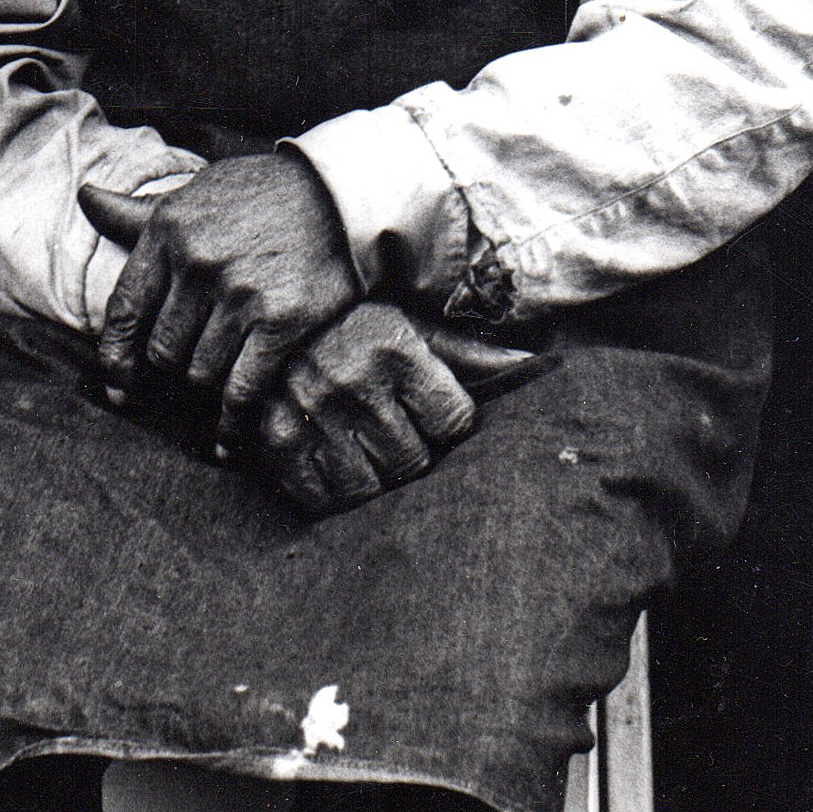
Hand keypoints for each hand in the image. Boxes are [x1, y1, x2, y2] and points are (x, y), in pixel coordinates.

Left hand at [78, 153, 357, 447]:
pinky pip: (241, 389)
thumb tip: (85, 197)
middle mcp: (197, 264)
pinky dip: (232, 422)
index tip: (118, 387)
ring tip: (223, 376)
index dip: (115, 357)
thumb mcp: (194, 193)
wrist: (338, 193)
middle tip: (194, 364)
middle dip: (175, 364)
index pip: (124, 310)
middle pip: (162, 350)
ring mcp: (238, 295)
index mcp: (168, 232)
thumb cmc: (259, 194)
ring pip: (199, 372)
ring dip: (208, 382)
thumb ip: (138, 211)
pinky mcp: (279, 322)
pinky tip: (229, 437)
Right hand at [253, 303, 538, 517]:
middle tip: (397, 433)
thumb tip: (537, 363)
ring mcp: (313, 414)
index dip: (448, 424)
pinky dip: (331, 493)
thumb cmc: (360, 326)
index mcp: (396, 350)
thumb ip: (470, 353)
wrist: (276, 313)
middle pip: (413, 463)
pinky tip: (335, 464)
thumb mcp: (414, 327)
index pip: (454, 423)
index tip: (432, 412)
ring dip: (373, 478)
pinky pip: (319, 498)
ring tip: (366, 450)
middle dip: (412, 454)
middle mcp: (355, 382)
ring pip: (368, 490)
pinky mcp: (277, 439)